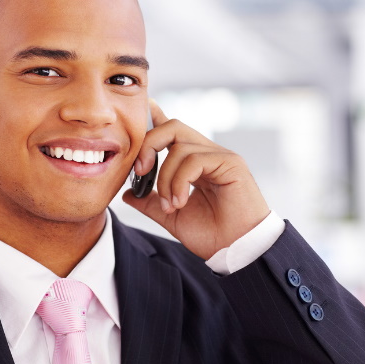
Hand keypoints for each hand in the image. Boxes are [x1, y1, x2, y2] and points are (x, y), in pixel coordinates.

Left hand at [122, 100, 269, 259]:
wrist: (237, 250)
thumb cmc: (213, 236)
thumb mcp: (172, 217)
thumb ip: (151, 203)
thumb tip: (127, 193)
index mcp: (195, 164)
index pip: (173, 134)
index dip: (155, 120)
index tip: (142, 112)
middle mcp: (208, 155)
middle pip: (173, 127)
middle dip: (149, 145)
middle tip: (140, 172)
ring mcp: (220, 157)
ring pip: (180, 146)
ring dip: (166, 177)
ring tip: (171, 204)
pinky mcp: (231, 163)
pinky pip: (194, 159)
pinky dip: (179, 181)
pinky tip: (181, 201)